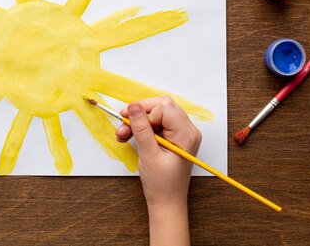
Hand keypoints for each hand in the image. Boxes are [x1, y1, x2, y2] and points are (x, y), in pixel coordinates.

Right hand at [116, 97, 200, 245]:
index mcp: (186, 134)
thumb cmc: (162, 184)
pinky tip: (130, 136)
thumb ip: (141, 128)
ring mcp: (181, 133)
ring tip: (122, 134)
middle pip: (161, 107)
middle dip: (139, 115)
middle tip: (122, 125)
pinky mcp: (173, 137)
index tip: (127, 122)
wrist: (166, 202)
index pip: (164, 107)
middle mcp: (187, 130)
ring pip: (156, 114)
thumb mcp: (149, 154)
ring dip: (137, 122)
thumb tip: (132, 106)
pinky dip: (141, 128)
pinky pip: (156, 123)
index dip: (144, 112)